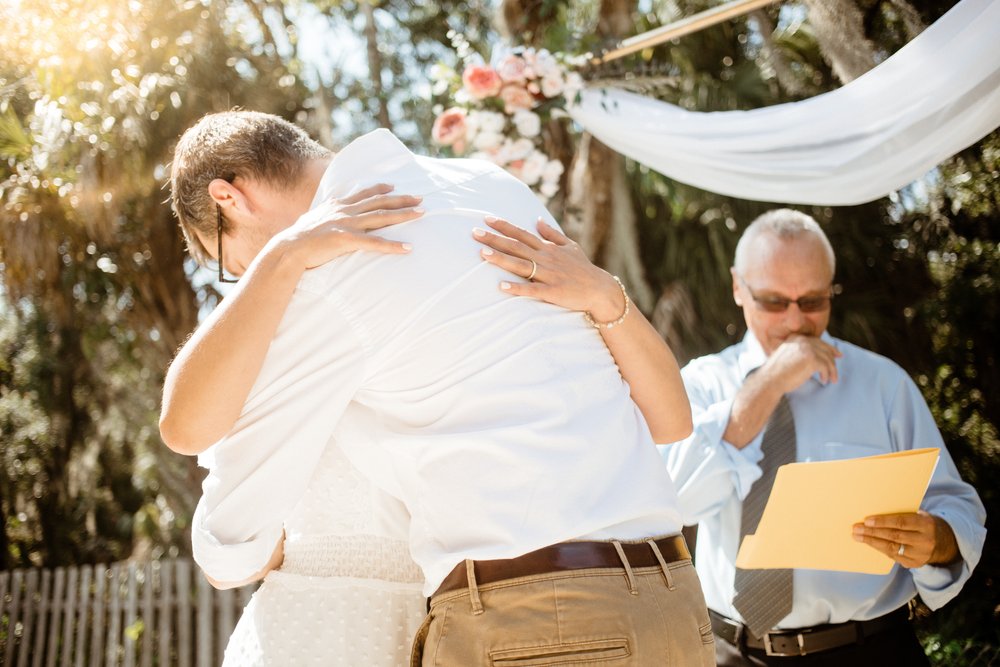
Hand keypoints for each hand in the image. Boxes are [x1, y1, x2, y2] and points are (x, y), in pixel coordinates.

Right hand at [274, 183, 421, 268]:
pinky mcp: (346, 239)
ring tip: (422, 214)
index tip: (394, 186)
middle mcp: (345, 211)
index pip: (363, 194)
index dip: (380, 189)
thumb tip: (321, 213)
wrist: (287, 249)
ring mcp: (346, 224)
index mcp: (337, 205)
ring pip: (381, 217)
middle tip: (421, 198)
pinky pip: (374, 243)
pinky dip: (392, 245)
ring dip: (404, 215)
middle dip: (401, 199)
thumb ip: (322, 215)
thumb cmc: (298, 239)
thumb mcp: (312, 220)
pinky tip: (407, 248)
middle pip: (379, 202)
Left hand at [473, 216, 624, 320]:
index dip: (504, 226)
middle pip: (516, 247)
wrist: (600, 289)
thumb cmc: (583, 268)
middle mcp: (546, 259)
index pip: (522, 234)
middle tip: (474, 233)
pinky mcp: (552, 292)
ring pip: (521, 265)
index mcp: (547, 248)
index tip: (486, 219)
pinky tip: (501, 286)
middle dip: (494, 239)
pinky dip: (517, 288)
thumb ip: (552, 234)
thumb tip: (538, 219)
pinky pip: (532, 290)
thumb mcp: (570, 246)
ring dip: (501, 259)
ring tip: (482, 254)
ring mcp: (548, 275)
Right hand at [759, 334, 841, 392]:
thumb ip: (798, 354)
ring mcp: (807, 349)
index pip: (816, 341)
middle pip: (824, 348)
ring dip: (832, 370)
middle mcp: (802, 340)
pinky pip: (826, 367)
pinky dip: (827, 375)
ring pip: (827, 358)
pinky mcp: (812, 359)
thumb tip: (814, 358)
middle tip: (838, 365)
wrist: (769, 380)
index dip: (828, 347)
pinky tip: (824, 381)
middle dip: (833, 356)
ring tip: (832, 379)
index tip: (836, 354)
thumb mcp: (786, 357)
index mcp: (795, 338)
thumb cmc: (775, 374)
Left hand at [852, 510, 959, 567]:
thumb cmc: (924, 523)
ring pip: (892, 548)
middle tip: (856, 529)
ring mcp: (920, 554)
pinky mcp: (916, 564)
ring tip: (858, 536)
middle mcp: (925, 541)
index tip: (866, 520)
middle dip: (872, 532)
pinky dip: (880, 549)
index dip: (883, 522)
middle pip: (894, 536)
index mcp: (926, 525)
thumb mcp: (920, 515)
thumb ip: (904, 514)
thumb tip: (877, 509)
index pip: (901, 523)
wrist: (945, 542)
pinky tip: (869, 543)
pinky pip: (894, 556)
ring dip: (872, 542)